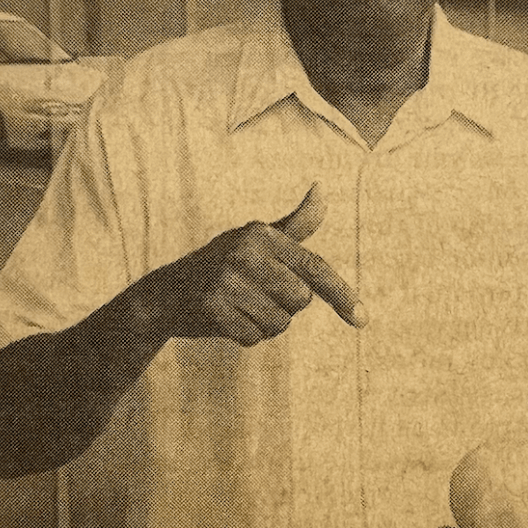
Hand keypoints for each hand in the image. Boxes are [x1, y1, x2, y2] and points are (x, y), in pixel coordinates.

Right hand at [163, 183, 367, 345]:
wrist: (165, 293)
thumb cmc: (222, 264)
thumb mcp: (257, 239)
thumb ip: (295, 224)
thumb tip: (323, 190)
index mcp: (261, 234)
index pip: (314, 267)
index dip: (342, 294)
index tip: (363, 320)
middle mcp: (245, 252)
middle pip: (301, 300)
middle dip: (286, 306)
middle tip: (256, 294)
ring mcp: (226, 279)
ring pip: (280, 323)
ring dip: (266, 324)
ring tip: (240, 306)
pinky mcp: (211, 307)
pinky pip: (254, 338)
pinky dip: (246, 336)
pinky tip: (226, 320)